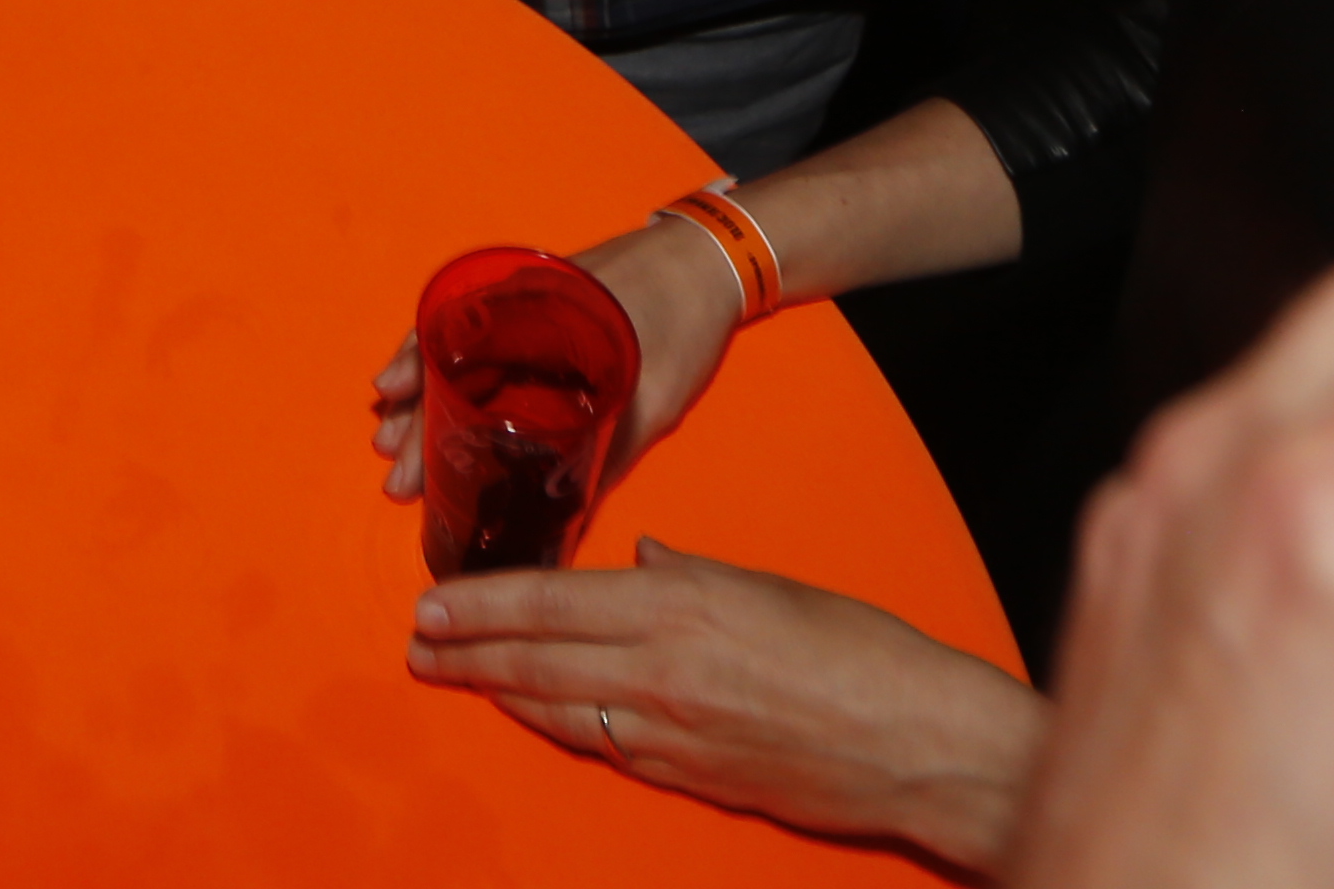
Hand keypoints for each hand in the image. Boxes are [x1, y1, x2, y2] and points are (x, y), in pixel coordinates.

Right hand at [372, 211, 742, 513]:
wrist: (708, 259)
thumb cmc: (681, 327)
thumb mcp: (650, 403)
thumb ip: (605, 458)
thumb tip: (566, 528)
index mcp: (535, 322)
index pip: (458, 370)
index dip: (426, 418)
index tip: (402, 459)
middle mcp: (513, 304)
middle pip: (445, 364)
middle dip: (415, 421)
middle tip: (393, 475)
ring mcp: (518, 299)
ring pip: (451, 348)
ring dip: (421, 394)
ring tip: (388, 439)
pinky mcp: (532, 302)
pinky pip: (472, 333)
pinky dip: (445, 362)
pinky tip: (422, 387)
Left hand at [407, 538, 1047, 866]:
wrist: (916, 745)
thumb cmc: (860, 653)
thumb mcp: (769, 586)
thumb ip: (691, 572)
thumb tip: (641, 556)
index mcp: (676, 605)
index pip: (548, 599)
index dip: (480, 602)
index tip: (431, 601)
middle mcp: (656, 670)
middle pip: (533, 658)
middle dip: (466, 650)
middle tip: (417, 644)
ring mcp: (665, 733)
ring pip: (554, 708)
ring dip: (496, 692)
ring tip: (451, 676)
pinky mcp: (683, 777)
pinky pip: (599, 746)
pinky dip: (554, 726)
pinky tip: (530, 716)